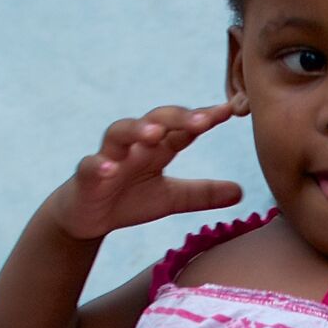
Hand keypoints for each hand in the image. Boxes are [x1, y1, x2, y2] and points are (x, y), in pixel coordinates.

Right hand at [40, 104, 242, 242]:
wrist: (86, 218)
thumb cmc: (129, 200)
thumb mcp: (172, 199)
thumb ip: (204, 193)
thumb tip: (242, 192)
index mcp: (157, 148)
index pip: (184, 128)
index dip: (205, 118)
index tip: (230, 110)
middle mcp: (134, 145)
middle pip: (155, 120)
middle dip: (178, 117)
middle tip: (202, 120)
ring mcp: (109, 156)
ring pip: (120, 132)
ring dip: (137, 129)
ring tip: (154, 134)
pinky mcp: (87, 175)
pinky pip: (91, 165)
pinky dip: (99, 164)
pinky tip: (110, 168)